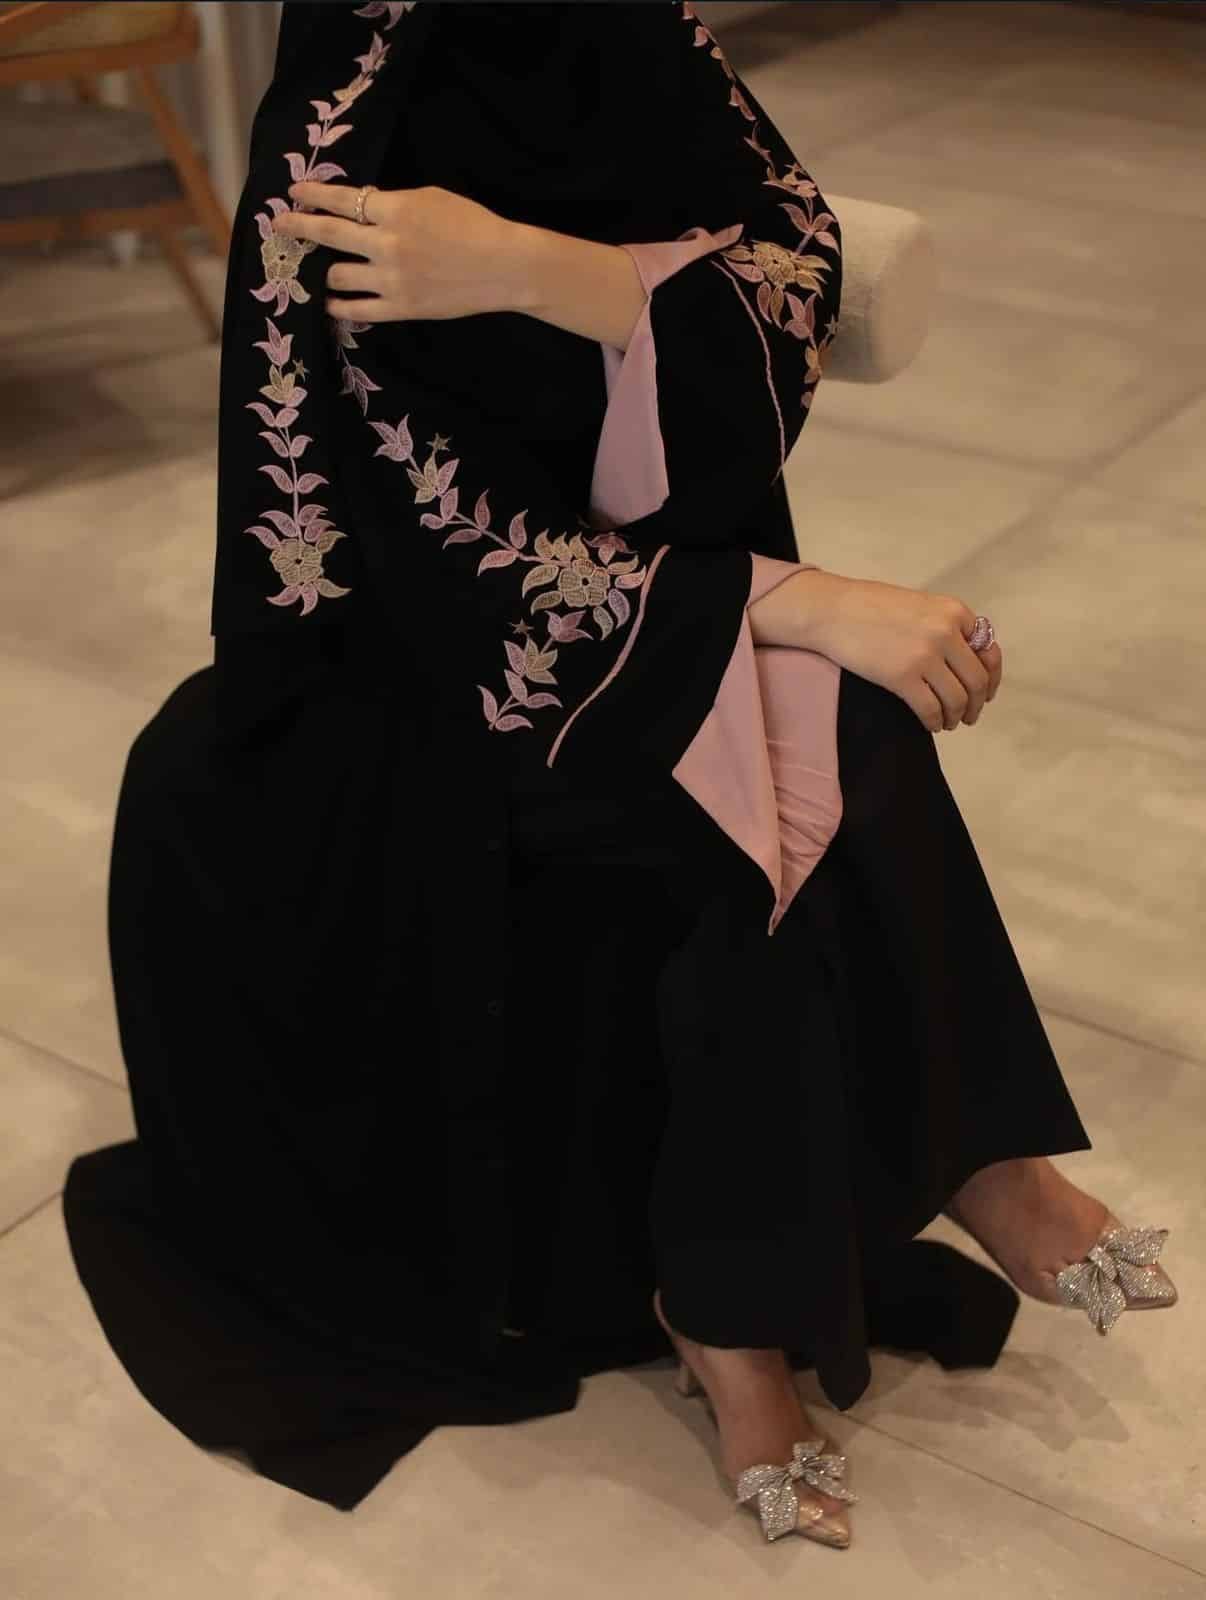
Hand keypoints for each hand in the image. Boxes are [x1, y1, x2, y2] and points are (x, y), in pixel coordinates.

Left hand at [274, 180, 522, 321]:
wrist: (503, 267)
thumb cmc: (473, 224)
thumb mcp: (431, 198)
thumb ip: (393, 203)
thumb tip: (362, 210)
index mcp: (395, 210)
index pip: (342, 200)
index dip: (313, 195)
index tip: (295, 192)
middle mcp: (387, 245)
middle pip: (329, 235)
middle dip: (299, 227)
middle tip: (279, 224)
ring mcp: (391, 280)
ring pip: (337, 276)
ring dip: (324, 271)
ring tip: (319, 270)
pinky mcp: (401, 308)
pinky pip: (357, 310)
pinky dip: (339, 305)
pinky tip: (332, 301)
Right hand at [802, 573, 1002, 732]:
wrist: (832, 611)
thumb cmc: (870, 607)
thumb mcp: (920, 606)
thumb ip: (946, 627)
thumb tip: (967, 661)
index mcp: (954, 611)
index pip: (989, 651)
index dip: (991, 679)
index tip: (984, 694)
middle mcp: (946, 632)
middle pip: (976, 681)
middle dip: (975, 705)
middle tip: (968, 716)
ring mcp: (925, 655)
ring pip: (957, 699)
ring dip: (955, 717)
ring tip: (948, 723)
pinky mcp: (902, 677)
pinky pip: (930, 709)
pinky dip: (934, 722)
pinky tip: (930, 724)